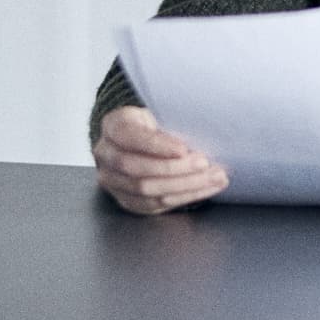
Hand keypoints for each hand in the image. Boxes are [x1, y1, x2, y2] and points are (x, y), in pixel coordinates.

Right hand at [94, 106, 228, 214]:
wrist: (142, 141)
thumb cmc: (155, 125)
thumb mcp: (159, 114)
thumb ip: (172, 125)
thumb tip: (203, 138)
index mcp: (112, 126)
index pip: (130, 138)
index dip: (157, 146)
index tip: (184, 149)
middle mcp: (105, 155)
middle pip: (137, 169)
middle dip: (175, 169)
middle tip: (205, 164)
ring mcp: (112, 181)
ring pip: (147, 191)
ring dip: (185, 186)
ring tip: (213, 177)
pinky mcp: (126, 200)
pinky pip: (154, 205)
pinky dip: (183, 197)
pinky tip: (204, 189)